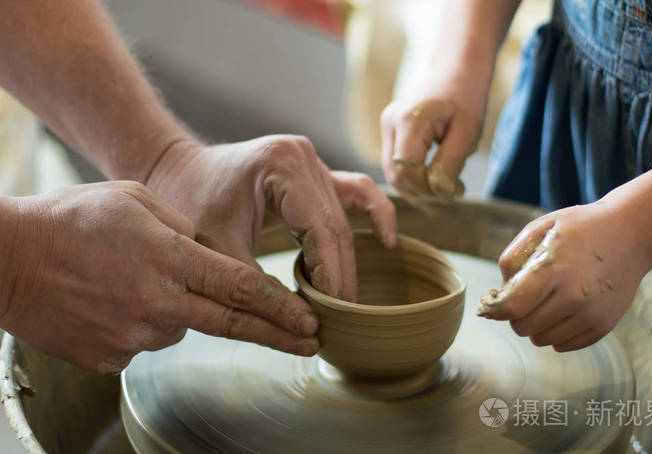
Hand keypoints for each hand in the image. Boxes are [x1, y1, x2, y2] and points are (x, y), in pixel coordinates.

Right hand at [1, 182, 319, 373]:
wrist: (7, 260)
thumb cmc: (71, 219)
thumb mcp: (136, 200)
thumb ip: (182, 228)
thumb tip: (208, 254)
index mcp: (169, 259)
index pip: (241, 287)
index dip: (281, 306)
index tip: (310, 319)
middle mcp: (158, 304)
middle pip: (233, 325)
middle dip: (277, 335)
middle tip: (309, 342)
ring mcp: (133, 335)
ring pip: (182, 329)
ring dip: (180, 310)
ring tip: (140, 282)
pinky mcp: (110, 358)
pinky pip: (145, 341)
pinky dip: (144, 323)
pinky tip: (116, 300)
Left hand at [146, 135, 397, 301]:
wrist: (179, 172)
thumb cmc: (191, 205)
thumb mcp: (218, 250)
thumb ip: (258, 286)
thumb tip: (303, 324)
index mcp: (280, 164)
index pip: (319, 228)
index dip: (330, 273)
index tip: (332, 313)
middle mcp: (303, 156)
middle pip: (336, 224)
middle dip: (341, 273)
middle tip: (342, 317)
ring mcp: (312, 160)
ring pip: (345, 216)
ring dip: (349, 258)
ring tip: (349, 299)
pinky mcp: (315, 170)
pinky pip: (355, 191)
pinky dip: (373, 215)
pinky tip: (387, 241)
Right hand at [380, 76, 484, 204]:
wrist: (458, 69)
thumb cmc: (467, 96)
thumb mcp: (468, 132)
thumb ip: (450, 164)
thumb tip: (439, 193)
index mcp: (409, 121)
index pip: (407, 171)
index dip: (428, 189)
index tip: (456, 189)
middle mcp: (390, 123)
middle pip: (396, 176)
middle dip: (423, 193)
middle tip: (452, 194)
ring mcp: (387, 127)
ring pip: (394, 174)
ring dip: (418, 189)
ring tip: (446, 188)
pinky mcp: (390, 132)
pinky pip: (397, 165)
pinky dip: (414, 178)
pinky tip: (435, 180)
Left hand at [477, 201, 651, 350]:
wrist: (631, 234)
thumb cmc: (579, 228)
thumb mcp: (540, 228)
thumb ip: (512, 258)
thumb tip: (498, 292)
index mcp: (553, 270)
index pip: (511, 308)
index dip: (496, 308)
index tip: (494, 299)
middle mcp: (573, 298)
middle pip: (522, 327)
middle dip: (516, 314)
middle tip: (525, 295)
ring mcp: (590, 315)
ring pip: (541, 339)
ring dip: (536, 324)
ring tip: (546, 299)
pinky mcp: (602, 327)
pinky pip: (562, 345)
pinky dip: (556, 331)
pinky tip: (563, 308)